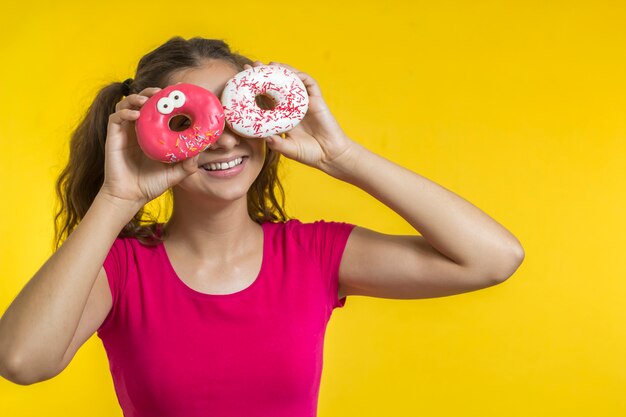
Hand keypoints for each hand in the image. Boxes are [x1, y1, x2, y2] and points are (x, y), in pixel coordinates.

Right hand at [100, 87, 200, 205]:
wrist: (129, 196)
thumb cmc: (151, 184)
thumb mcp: (175, 174)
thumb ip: (188, 165)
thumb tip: (201, 152)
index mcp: (154, 134)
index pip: (161, 110)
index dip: (169, 99)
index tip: (181, 90)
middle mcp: (140, 129)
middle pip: (143, 101)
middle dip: (152, 92)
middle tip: (163, 92)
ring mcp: (126, 131)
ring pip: (128, 104)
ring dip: (137, 97)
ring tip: (147, 99)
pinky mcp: (113, 136)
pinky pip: (116, 117)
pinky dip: (125, 112)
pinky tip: (136, 115)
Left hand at [244, 61, 357, 174]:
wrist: (330, 156)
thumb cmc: (309, 154)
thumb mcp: (289, 150)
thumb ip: (278, 144)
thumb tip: (265, 138)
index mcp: (282, 117)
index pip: (265, 99)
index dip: (254, 90)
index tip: (241, 83)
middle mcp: (292, 107)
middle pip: (276, 86)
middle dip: (264, 75)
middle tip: (250, 66)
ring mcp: (304, 102)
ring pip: (291, 81)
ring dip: (281, 71)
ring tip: (268, 65)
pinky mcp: (317, 100)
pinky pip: (309, 83)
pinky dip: (299, 75)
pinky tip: (289, 71)